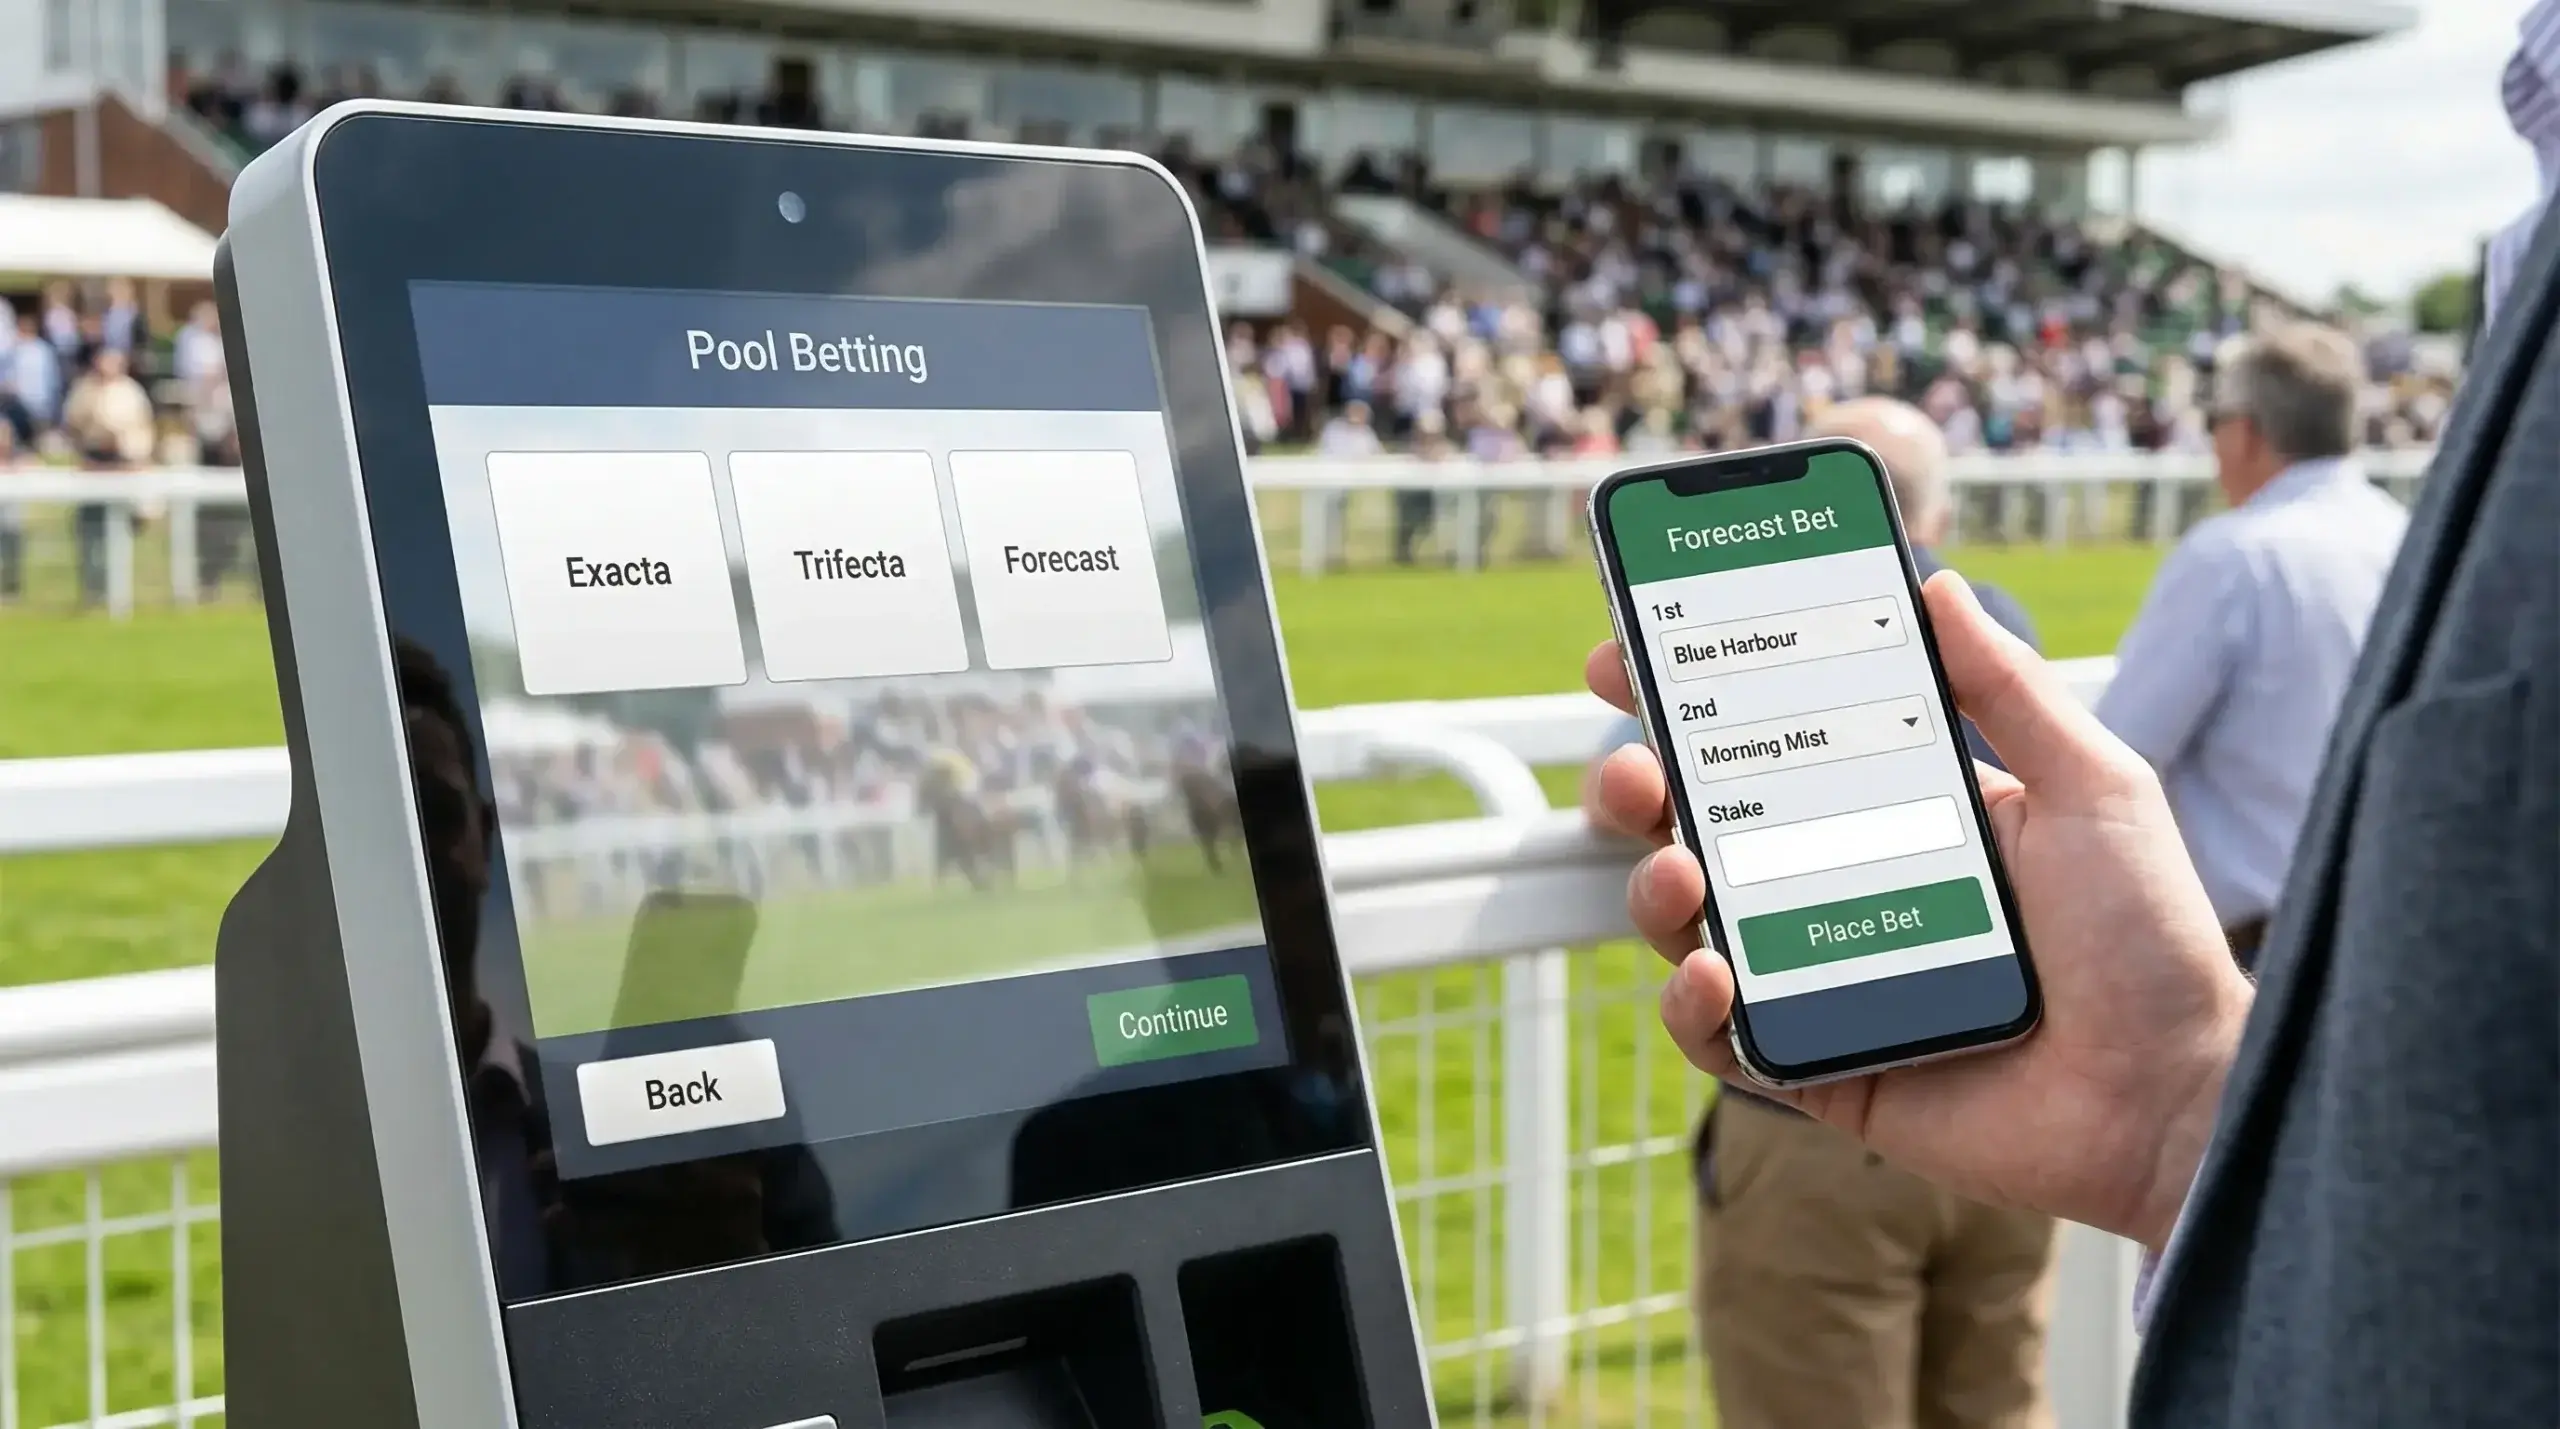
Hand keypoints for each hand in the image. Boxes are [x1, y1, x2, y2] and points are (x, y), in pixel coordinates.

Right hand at [1583, 571, 2252, 1247]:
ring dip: (1650, 889)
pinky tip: (1716, 972)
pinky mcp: (1814, 1067)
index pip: (1766, 741)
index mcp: (1892, 810)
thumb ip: (2009, 688)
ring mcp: (1816, 977)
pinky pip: (1718, 1037)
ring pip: (1686, 925)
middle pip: (1697, 826)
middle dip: (1637, 785)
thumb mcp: (2092, 785)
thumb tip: (1938, 583)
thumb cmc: (2150, 941)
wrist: (2174, 1096)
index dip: (1689, 697)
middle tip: (1634, 764)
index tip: (1626, 654)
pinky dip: (1692, 1005)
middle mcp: (1837, 888)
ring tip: (1676, 867)